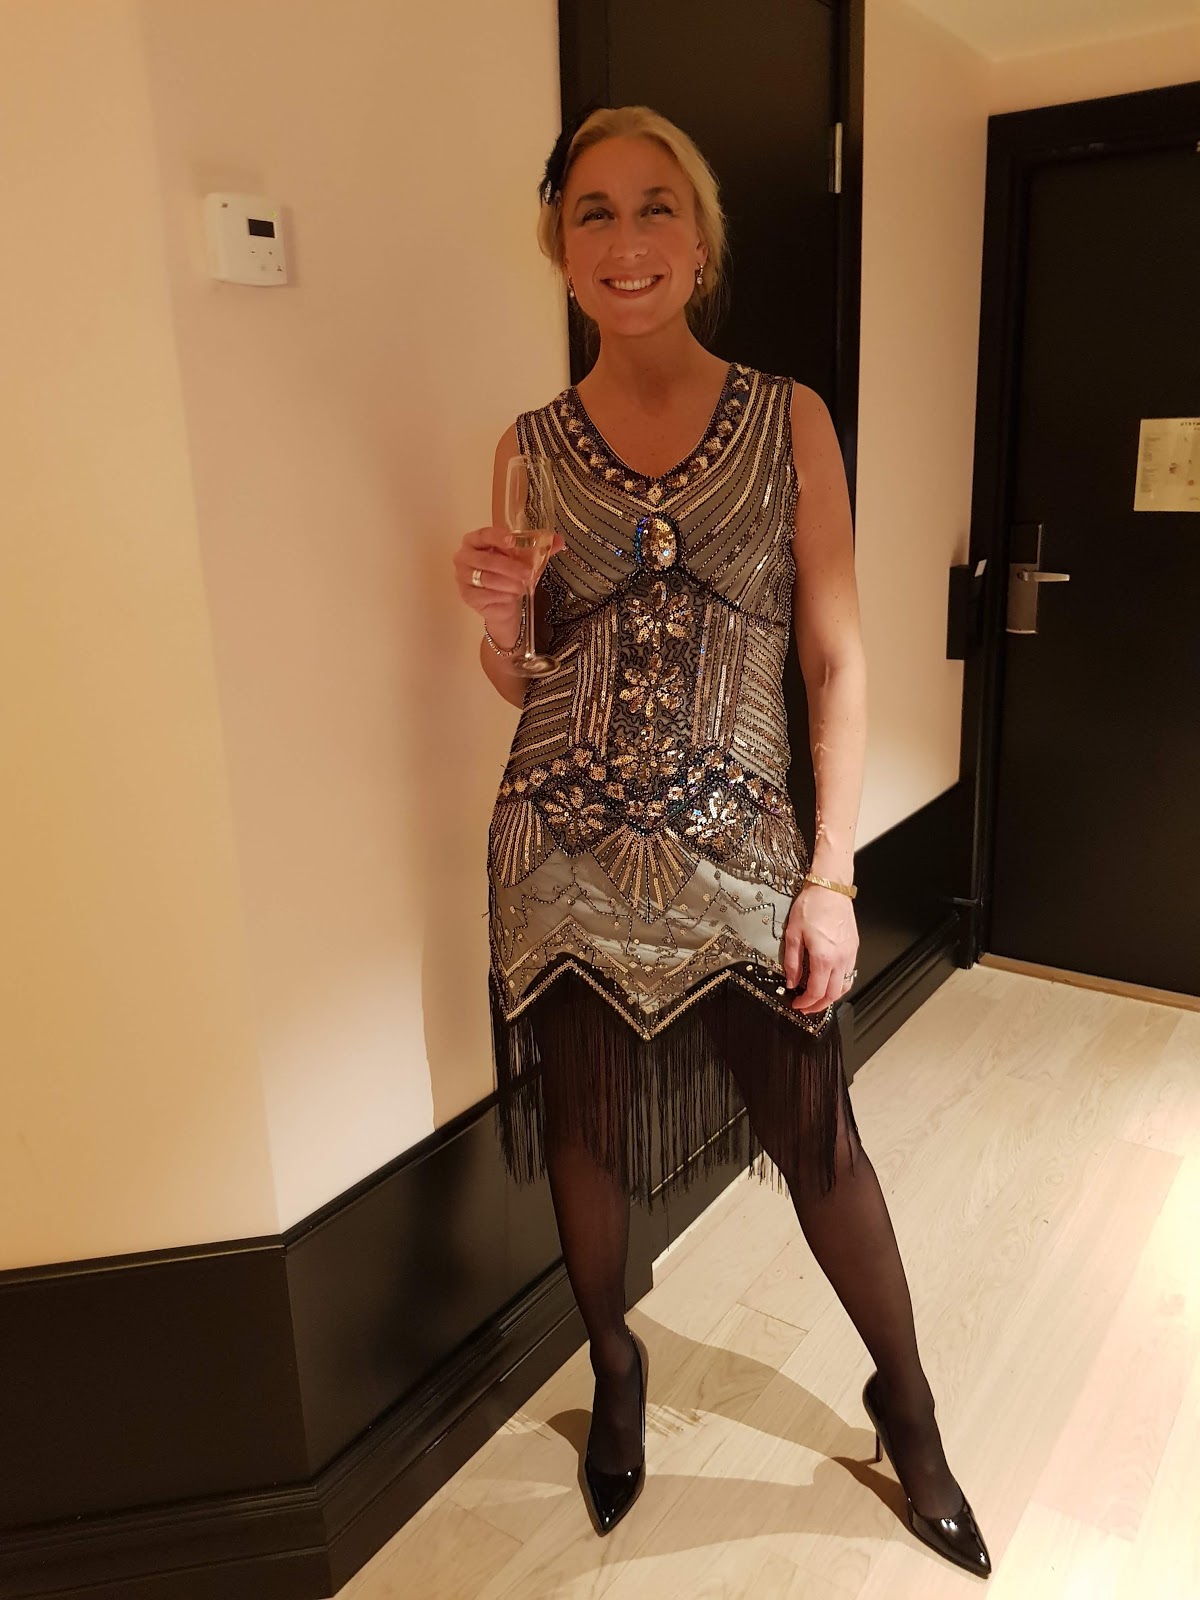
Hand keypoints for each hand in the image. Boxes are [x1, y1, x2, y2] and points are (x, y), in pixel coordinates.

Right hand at [452, 526, 564, 642]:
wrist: (504, 603)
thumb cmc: (509, 575)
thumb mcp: (525, 559)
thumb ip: (540, 549)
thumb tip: (559, 540)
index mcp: (475, 541)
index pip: (483, 535)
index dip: (498, 537)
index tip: (513, 541)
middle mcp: (464, 557)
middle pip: (486, 560)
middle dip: (510, 567)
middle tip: (528, 572)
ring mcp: (463, 577)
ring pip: (487, 578)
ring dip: (509, 583)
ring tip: (523, 587)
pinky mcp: (467, 596)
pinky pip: (486, 594)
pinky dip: (503, 595)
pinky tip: (512, 596)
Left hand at [782, 881, 858, 1013]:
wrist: (831, 889)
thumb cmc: (810, 907)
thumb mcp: (793, 934)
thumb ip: (792, 962)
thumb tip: (791, 982)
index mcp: (823, 957)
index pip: (816, 991)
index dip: (806, 1003)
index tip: (796, 1004)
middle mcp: (841, 959)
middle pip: (833, 994)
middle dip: (818, 1005)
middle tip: (805, 1007)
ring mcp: (850, 954)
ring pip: (844, 986)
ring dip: (831, 997)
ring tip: (817, 998)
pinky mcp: (854, 948)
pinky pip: (849, 974)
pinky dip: (839, 984)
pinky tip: (828, 981)